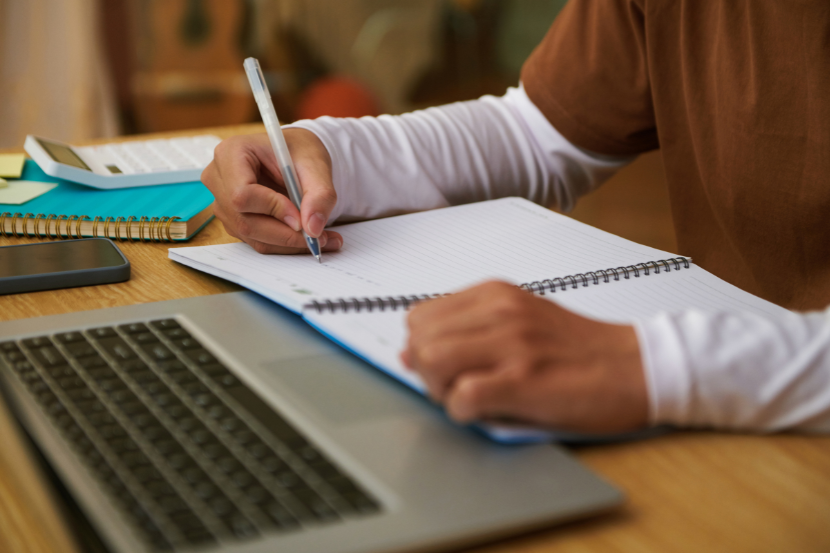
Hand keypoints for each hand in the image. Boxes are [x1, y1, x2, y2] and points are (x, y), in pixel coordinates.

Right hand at [202, 129, 342, 253]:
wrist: (295, 156)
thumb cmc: (300, 152)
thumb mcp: (316, 165)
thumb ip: (319, 194)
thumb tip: (313, 228)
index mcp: (231, 153)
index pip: (242, 193)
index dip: (272, 210)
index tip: (301, 218)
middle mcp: (219, 179)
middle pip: (244, 220)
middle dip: (285, 234)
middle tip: (320, 238)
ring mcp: (223, 202)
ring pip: (252, 235)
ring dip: (288, 243)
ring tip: (323, 239)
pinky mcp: (234, 220)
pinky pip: (257, 240)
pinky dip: (285, 244)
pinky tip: (308, 238)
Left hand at [402, 281, 648, 433]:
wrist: (636, 367)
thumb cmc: (579, 350)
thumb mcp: (520, 322)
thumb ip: (468, 330)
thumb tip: (411, 352)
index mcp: (496, 294)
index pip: (420, 316)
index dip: (424, 347)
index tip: (446, 366)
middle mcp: (501, 311)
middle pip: (420, 338)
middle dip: (426, 370)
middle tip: (455, 387)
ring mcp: (513, 343)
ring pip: (432, 360)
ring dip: (441, 390)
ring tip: (470, 398)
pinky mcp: (525, 379)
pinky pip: (462, 396)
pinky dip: (464, 412)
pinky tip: (487, 411)